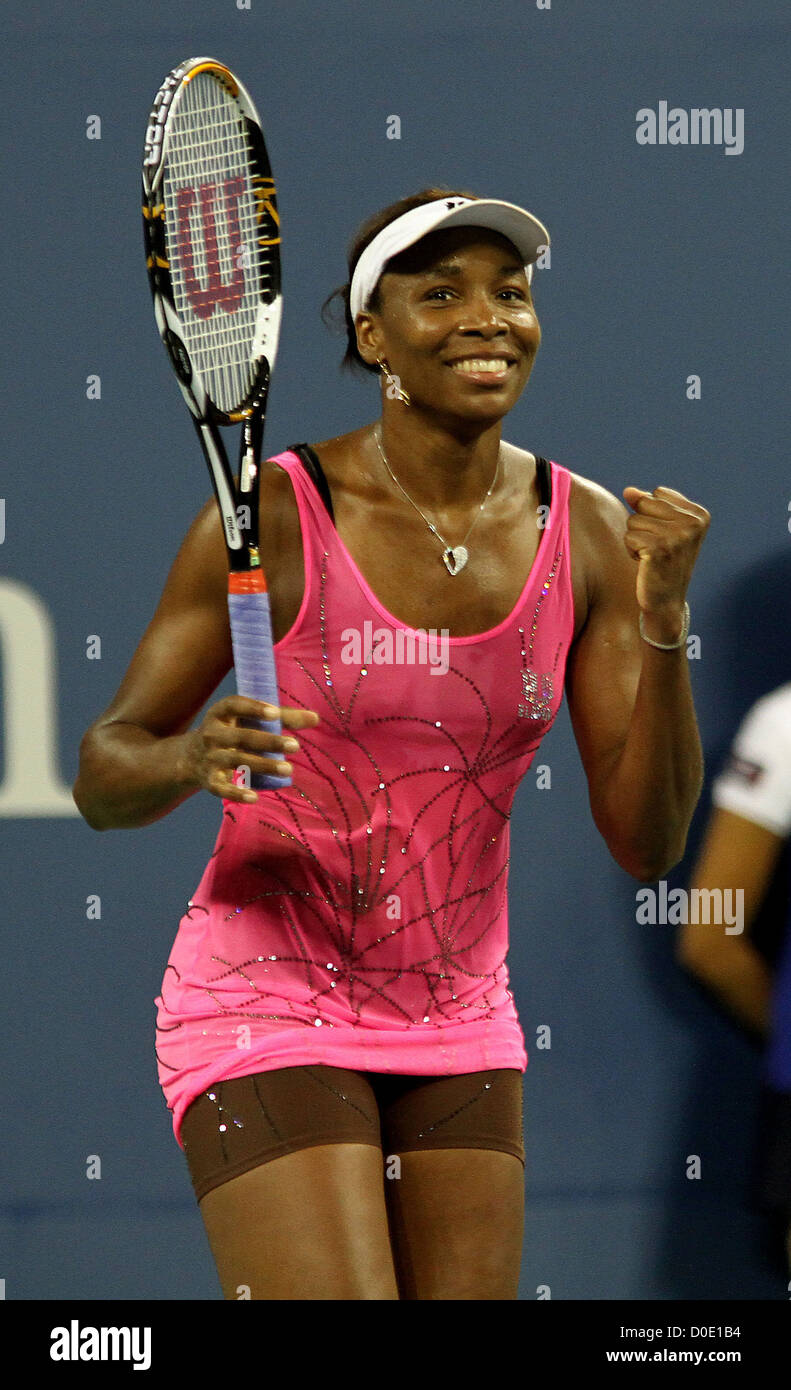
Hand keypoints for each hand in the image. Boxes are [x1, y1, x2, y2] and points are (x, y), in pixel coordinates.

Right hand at [180, 695, 319, 802]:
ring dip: (263, 766)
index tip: (275, 713)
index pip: (234, 705)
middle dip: (268, 742)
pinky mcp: (209, 780)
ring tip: (288, 770)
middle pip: (242, 737)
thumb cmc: (232, 732)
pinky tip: (255, 797)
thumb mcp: (248, 721)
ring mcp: (209, 758)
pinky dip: (237, 793)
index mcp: (220, 714)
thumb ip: (282, 718)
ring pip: (237, 761)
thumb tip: (315, 718)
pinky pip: (222, 788)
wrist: (189, 757)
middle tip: (295, 746)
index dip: (253, 708)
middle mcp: (212, 734)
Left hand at [622, 485, 709, 629]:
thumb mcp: (660, 528)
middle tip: (657, 548)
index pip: (657, 493)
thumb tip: (629, 491)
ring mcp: (678, 535)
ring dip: (635, 539)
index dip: (652, 515)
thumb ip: (646, 504)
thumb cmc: (661, 562)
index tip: (666, 538)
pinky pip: (629, 536)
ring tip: (652, 556)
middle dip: (642, 525)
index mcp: (699, 514)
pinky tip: (646, 564)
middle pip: (644, 503)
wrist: (665, 602)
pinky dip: (631, 551)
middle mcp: (693, 523)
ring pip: (633, 520)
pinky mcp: (660, 548)